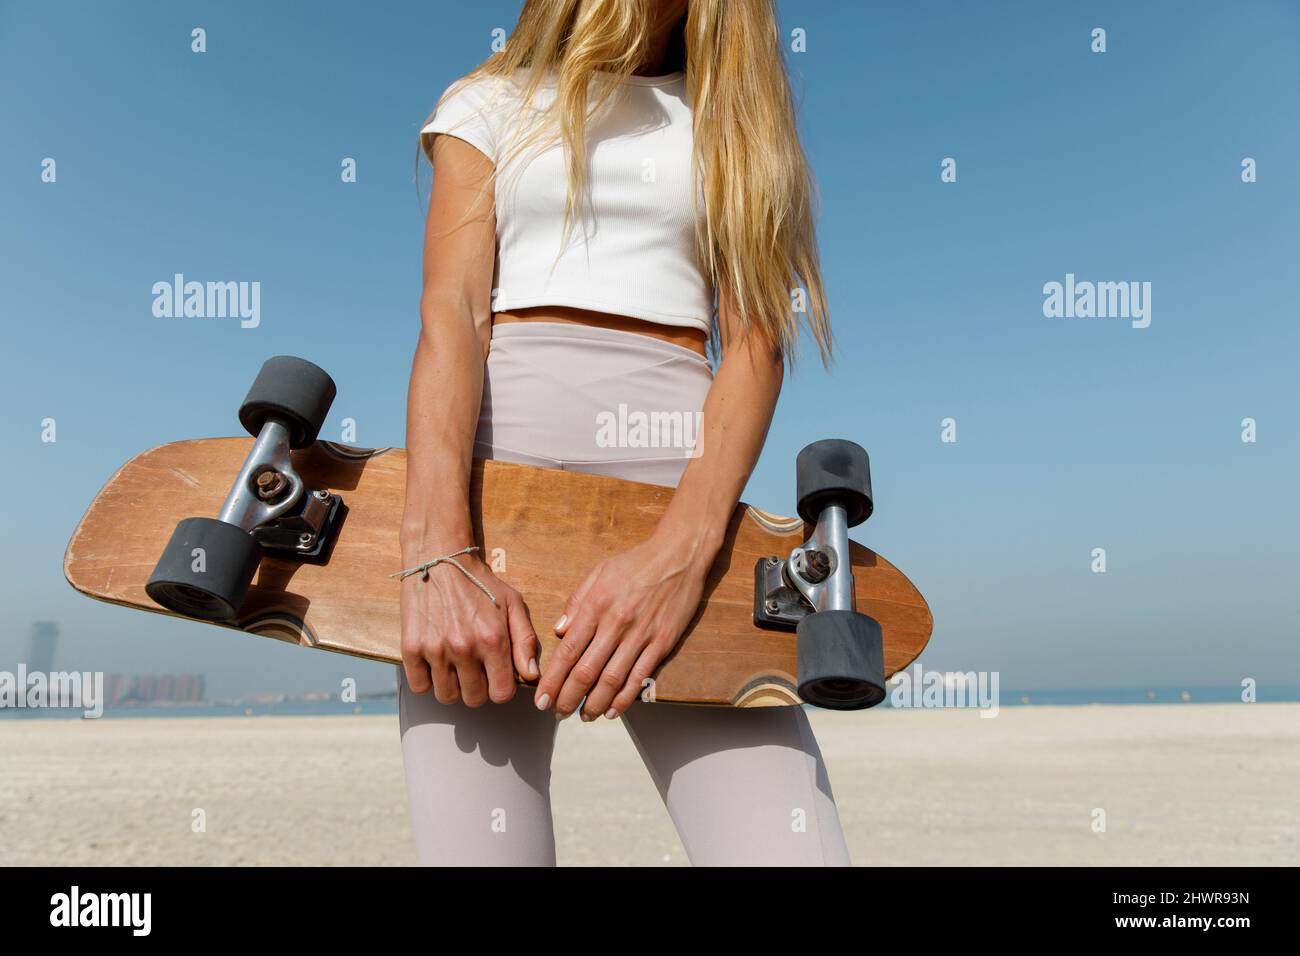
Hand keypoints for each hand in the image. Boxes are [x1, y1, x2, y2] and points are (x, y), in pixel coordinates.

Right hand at [399, 552, 538, 705]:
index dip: (500, 688)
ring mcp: (435, 649)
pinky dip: (426, 680)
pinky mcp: (411, 647)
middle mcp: (464, 648)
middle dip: (477, 688)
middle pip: (474, 699)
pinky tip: (434, 662)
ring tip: (454, 664)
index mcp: (493, 640)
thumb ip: (525, 641)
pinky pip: (419, 686)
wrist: (440, 559)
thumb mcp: (513, 604)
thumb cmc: (480, 583)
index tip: (495, 677)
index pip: (501, 694)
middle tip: (474, 668)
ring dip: (452, 686)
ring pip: (446, 696)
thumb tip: (531, 675)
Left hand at [534, 531, 713, 719]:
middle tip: (557, 713)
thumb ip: (577, 601)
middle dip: (568, 697)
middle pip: (586, 671)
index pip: (568, 651)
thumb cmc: (637, 561)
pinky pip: (640, 676)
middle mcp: (616, 623)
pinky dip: (625, 698)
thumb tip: (559, 630)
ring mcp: (641, 635)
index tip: (542, 698)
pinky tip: (613, 710)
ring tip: (583, 716)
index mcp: (596, 605)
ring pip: (612, 679)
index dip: (553, 679)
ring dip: (595, 703)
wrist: (680, 554)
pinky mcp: (662, 642)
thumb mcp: (600, 571)